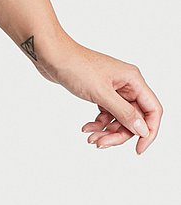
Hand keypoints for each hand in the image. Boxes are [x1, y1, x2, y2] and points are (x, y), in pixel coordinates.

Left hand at [35, 36, 161, 153]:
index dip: (149, 131)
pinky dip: (98, 124)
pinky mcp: (100, 92)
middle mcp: (126, 84)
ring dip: (107, 131)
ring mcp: (113, 89)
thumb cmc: (75, 66)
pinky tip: (86, 128)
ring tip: (91, 138)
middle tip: (101, 143)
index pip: (153, 110)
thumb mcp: (101, 93)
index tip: (138, 148)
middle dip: (119, 134)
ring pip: (119, 118)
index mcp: (133, 79)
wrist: (51, 55)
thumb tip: (143, 130)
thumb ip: (124, 113)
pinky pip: (106, 114)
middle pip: (134, 118)